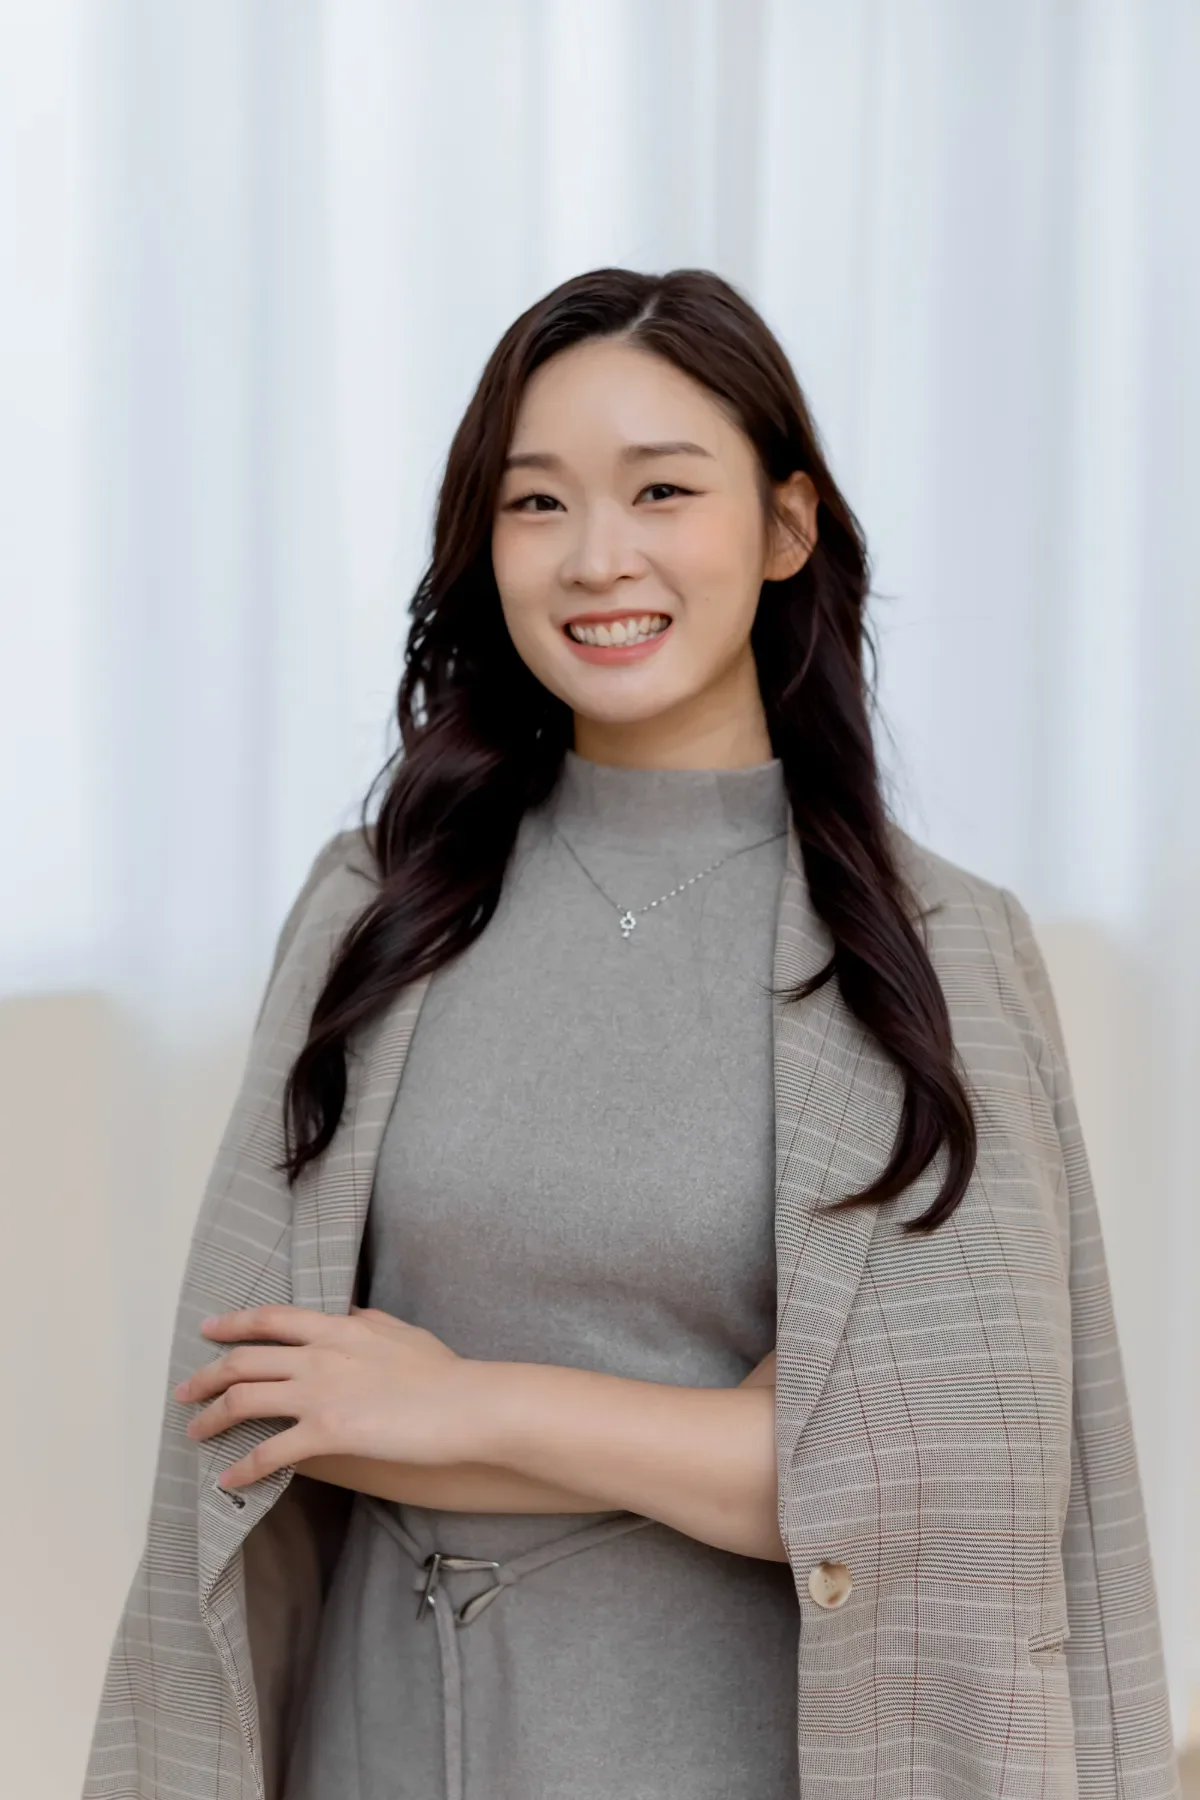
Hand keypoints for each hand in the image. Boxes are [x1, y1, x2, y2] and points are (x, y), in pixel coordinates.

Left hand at [174, 1303, 481, 1489]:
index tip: (208, 1329)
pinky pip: (270, 1452)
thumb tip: (350, 1313)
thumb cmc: (443, 1371)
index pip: (271, 1319)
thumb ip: (369, 1321)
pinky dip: (243, 1467)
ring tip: (194, 1432)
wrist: (464, 1404)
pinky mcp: (327, 1434)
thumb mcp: (403, 1332)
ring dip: (211, 1418)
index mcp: (337, 1327)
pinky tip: (228, 1478)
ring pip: (244, 1400)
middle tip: (185, 1390)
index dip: (233, 1323)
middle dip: (206, 1376)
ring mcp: (319, 1393)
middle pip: (244, 1360)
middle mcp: (318, 1355)